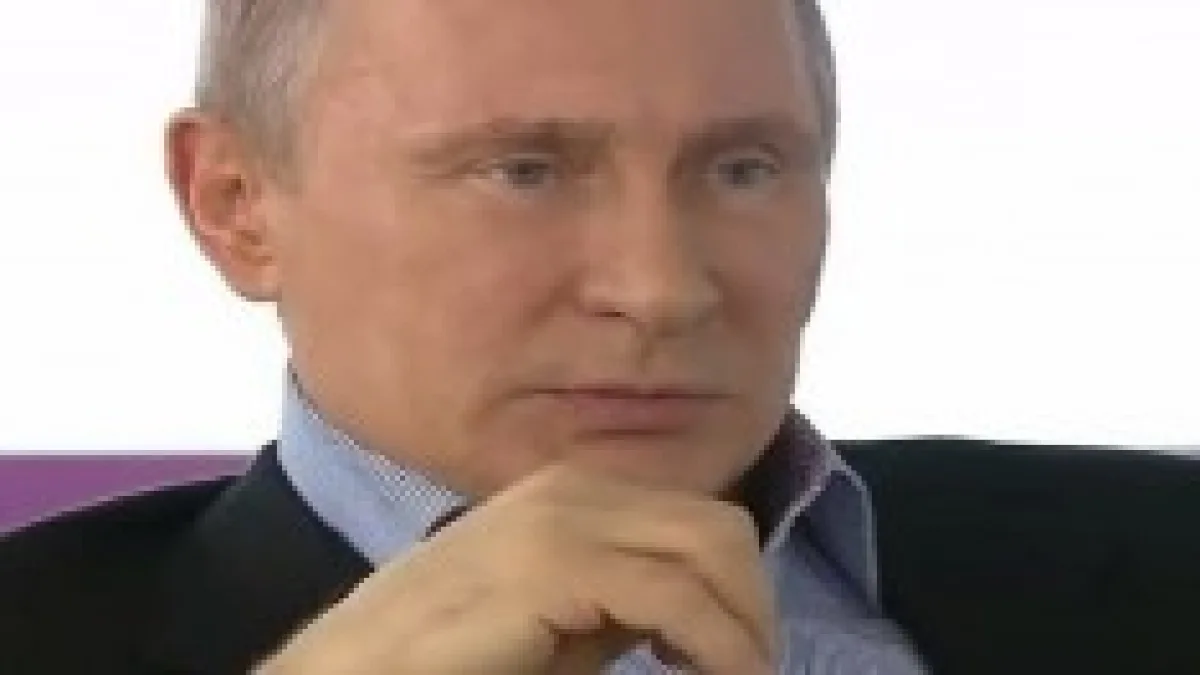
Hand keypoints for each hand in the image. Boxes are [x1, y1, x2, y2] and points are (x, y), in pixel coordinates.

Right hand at [257, 463, 777, 674]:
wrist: (357, 667)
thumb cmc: (451, 653)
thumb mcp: (558, 619)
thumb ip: (619, 600)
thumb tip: (692, 613)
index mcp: (572, 492)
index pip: (696, 520)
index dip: (738, 587)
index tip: (739, 651)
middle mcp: (572, 490)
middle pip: (717, 527)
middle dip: (753, 602)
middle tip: (752, 668)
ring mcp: (561, 519)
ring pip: (710, 549)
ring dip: (744, 624)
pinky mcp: (553, 564)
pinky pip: (675, 597)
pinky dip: (718, 644)